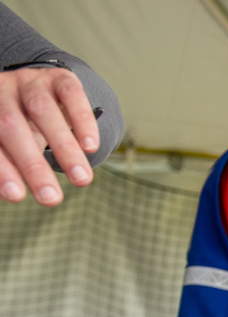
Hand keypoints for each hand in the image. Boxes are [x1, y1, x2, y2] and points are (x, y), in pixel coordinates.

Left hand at [0, 65, 97, 205]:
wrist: (38, 92)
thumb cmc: (19, 130)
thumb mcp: (9, 148)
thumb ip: (8, 165)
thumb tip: (10, 192)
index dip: (2, 169)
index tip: (16, 196)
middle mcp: (0, 92)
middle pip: (10, 126)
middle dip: (32, 164)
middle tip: (51, 199)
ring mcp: (29, 81)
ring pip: (42, 111)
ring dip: (64, 148)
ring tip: (82, 180)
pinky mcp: (59, 77)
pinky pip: (71, 95)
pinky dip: (82, 121)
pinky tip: (90, 147)